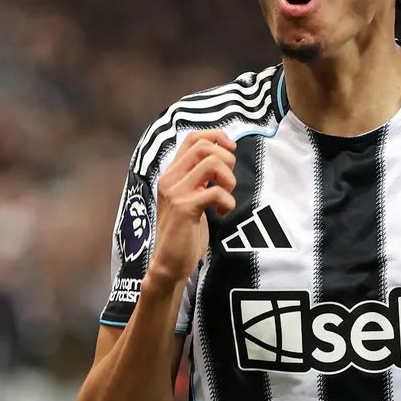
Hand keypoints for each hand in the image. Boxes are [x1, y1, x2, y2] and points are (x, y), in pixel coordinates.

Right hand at [147, 130, 236, 284]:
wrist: (169, 263)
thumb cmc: (185, 232)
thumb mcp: (191, 197)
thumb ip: (200, 178)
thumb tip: (224, 157)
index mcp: (172, 173)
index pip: (192, 138)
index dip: (217, 137)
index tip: (231, 150)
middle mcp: (170, 178)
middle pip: (204, 147)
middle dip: (227, 159)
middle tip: (228, 182)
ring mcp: (175, 193)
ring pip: (211, 163)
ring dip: (228, 179)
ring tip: (225, 197)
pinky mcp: (184, 208)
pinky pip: (216, 191)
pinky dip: (227, 201)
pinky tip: (222, 213)